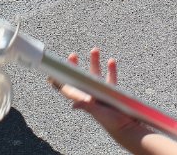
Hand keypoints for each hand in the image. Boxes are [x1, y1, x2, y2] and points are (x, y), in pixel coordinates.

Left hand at [51, 49, 176, 154]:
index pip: (68, 89)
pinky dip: (111, 69)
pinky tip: (111, 61)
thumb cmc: (111, 122)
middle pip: (79, 77)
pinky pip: (111, 77)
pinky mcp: (112, 91)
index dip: (58, 82)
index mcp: (84, 99)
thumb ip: (87, 107)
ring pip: (95, 74)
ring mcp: (101, 92)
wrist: (127, 126)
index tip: (50, 73)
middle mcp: (90, 94)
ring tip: (94, 50)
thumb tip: (74, 105)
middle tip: (72, 55)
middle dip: (75, 66)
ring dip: (94, 62)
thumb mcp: (98, 114)